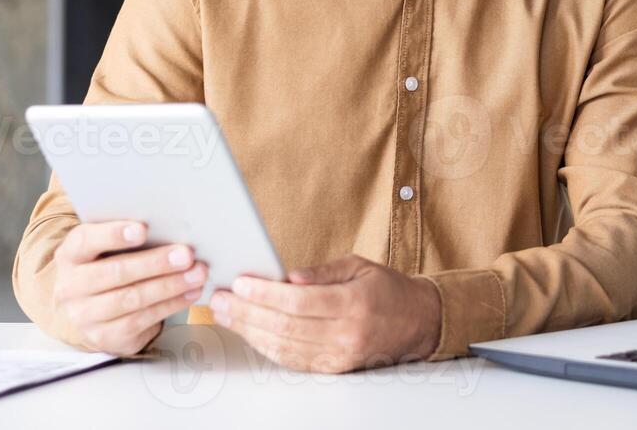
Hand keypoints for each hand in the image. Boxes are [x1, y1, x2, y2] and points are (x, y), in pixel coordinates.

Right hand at [51, 220, 207, 355]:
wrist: (87, 309)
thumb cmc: (106, 266)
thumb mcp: (105, 249)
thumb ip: (127, 237)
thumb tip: (171, 226)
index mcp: (70, 256)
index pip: (85, 241)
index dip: (113, 234)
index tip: (143, 229)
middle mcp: (71, 287)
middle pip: (115, 272)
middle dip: (155, 263)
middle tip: (186, 254)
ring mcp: (85, 315)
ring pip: (131, 299)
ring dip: (169, 286)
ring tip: (197, 274)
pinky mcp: (104, 336)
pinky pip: (141, 320)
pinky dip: (170, 305)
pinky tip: (189, 293)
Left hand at [210, 254, 440, 372]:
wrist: (417, 323)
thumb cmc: (387, 290)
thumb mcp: (359, 266)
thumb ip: (322, 272)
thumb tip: (287, 276)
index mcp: (354, 304)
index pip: (300, 301)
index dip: (266, 294)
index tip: (240, 283)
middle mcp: (346, 335)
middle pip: (286, 326)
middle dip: (246, 313)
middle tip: (219, 300)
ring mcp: (339, 356)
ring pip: (284, 347)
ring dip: (249, 331)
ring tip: (226, 315)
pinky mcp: (334, 369)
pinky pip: (293, 361)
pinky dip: (266, 347)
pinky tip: (249, 333)